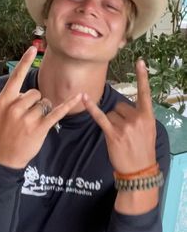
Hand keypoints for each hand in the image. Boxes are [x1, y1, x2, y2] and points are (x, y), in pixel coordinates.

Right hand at [0, 46, 81, 168]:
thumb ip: (11, 99)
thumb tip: (28, 90)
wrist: (2, 158)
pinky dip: (68, 104)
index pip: (16, 76)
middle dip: (35, 102)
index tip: (32, 48)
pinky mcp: (40, 128)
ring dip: (42, 112)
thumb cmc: (2, 133)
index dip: (25, 62)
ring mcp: (27, 118)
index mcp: (4, 100)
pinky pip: (57, 112)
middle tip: (26, 117)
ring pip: (45, 102)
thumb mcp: (0, 112)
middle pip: (36, 92)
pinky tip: (79, 96)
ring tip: (31, 124)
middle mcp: (15, 107)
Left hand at [82, 59, 155, 173]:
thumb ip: (139, 115)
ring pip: (111, 113)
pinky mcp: (112, 134)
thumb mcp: (148, 130)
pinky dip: (91, 108)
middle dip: (120, 115)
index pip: (145, 92)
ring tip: (119, 136)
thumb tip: (124, 107)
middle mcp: (136, 118)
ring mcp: (124, 126)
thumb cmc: (143, 148)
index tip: (140, 61)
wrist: (139, 169)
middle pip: (120, 105)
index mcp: (147, 116)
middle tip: (125, 131)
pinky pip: (100, 117)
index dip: (142, 76)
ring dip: (112, 122)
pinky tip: (83, 98)